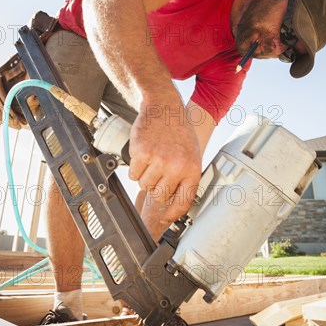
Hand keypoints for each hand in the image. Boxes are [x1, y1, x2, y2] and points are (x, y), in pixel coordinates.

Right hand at [128, 104, 201, 226]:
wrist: (165, 107)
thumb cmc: (179, 131)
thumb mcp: (191, 155)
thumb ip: (185, 178)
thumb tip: (173, 204)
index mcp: (192, 169)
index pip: (183, 201)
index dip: (172, 214)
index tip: (165, 218)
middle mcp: (176, 167)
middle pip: (159, 195)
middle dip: (156, 187)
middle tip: (157, 172)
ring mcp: (159, 160)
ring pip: (144, 185)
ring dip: (145, 176)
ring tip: (152, 160)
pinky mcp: (142, 153)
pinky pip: (134, 174)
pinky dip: (135, 167)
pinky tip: (144, 154)